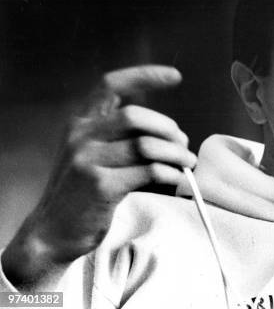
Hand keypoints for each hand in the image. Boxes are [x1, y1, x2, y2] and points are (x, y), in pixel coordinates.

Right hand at [2, 65, 196, 286]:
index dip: (144, 76)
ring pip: (146, 145)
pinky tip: (176, 179)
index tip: (175, 76)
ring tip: (187, 163)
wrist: (52, 233)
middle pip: (135, 116)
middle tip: (183, 144)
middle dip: (168, 127)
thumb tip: (173, 134)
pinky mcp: (100, 186)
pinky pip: (149, 171)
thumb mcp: (93, 156)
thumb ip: (121, 139)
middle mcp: (80, 136)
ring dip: (176, 154)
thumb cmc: (82, 193)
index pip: (111, 85)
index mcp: (80, 123)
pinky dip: (171, 173)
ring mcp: (88, 161)